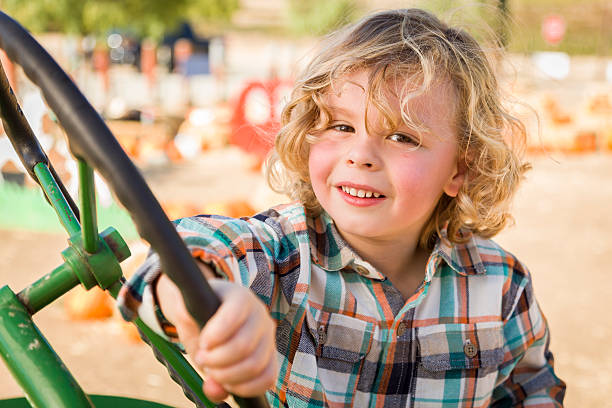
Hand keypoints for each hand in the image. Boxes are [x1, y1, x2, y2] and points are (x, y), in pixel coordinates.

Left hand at [156, 271, 277, 402]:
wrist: (207, 317)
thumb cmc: (198, 314)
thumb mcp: (186, 312)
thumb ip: (184, 320)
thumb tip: (193, 335)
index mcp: (240, 297)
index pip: (235, 314)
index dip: (215, 334)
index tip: (202, 343)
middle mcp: (260, 315)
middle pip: (244, 346)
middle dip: (216, 360)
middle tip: (201, 358)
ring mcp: (268, 337)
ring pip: (255, 365)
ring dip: (227, 376)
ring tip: (212, 370)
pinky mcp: (271, 359)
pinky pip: (267, 379)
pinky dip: (244, 388)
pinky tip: (226, 383)